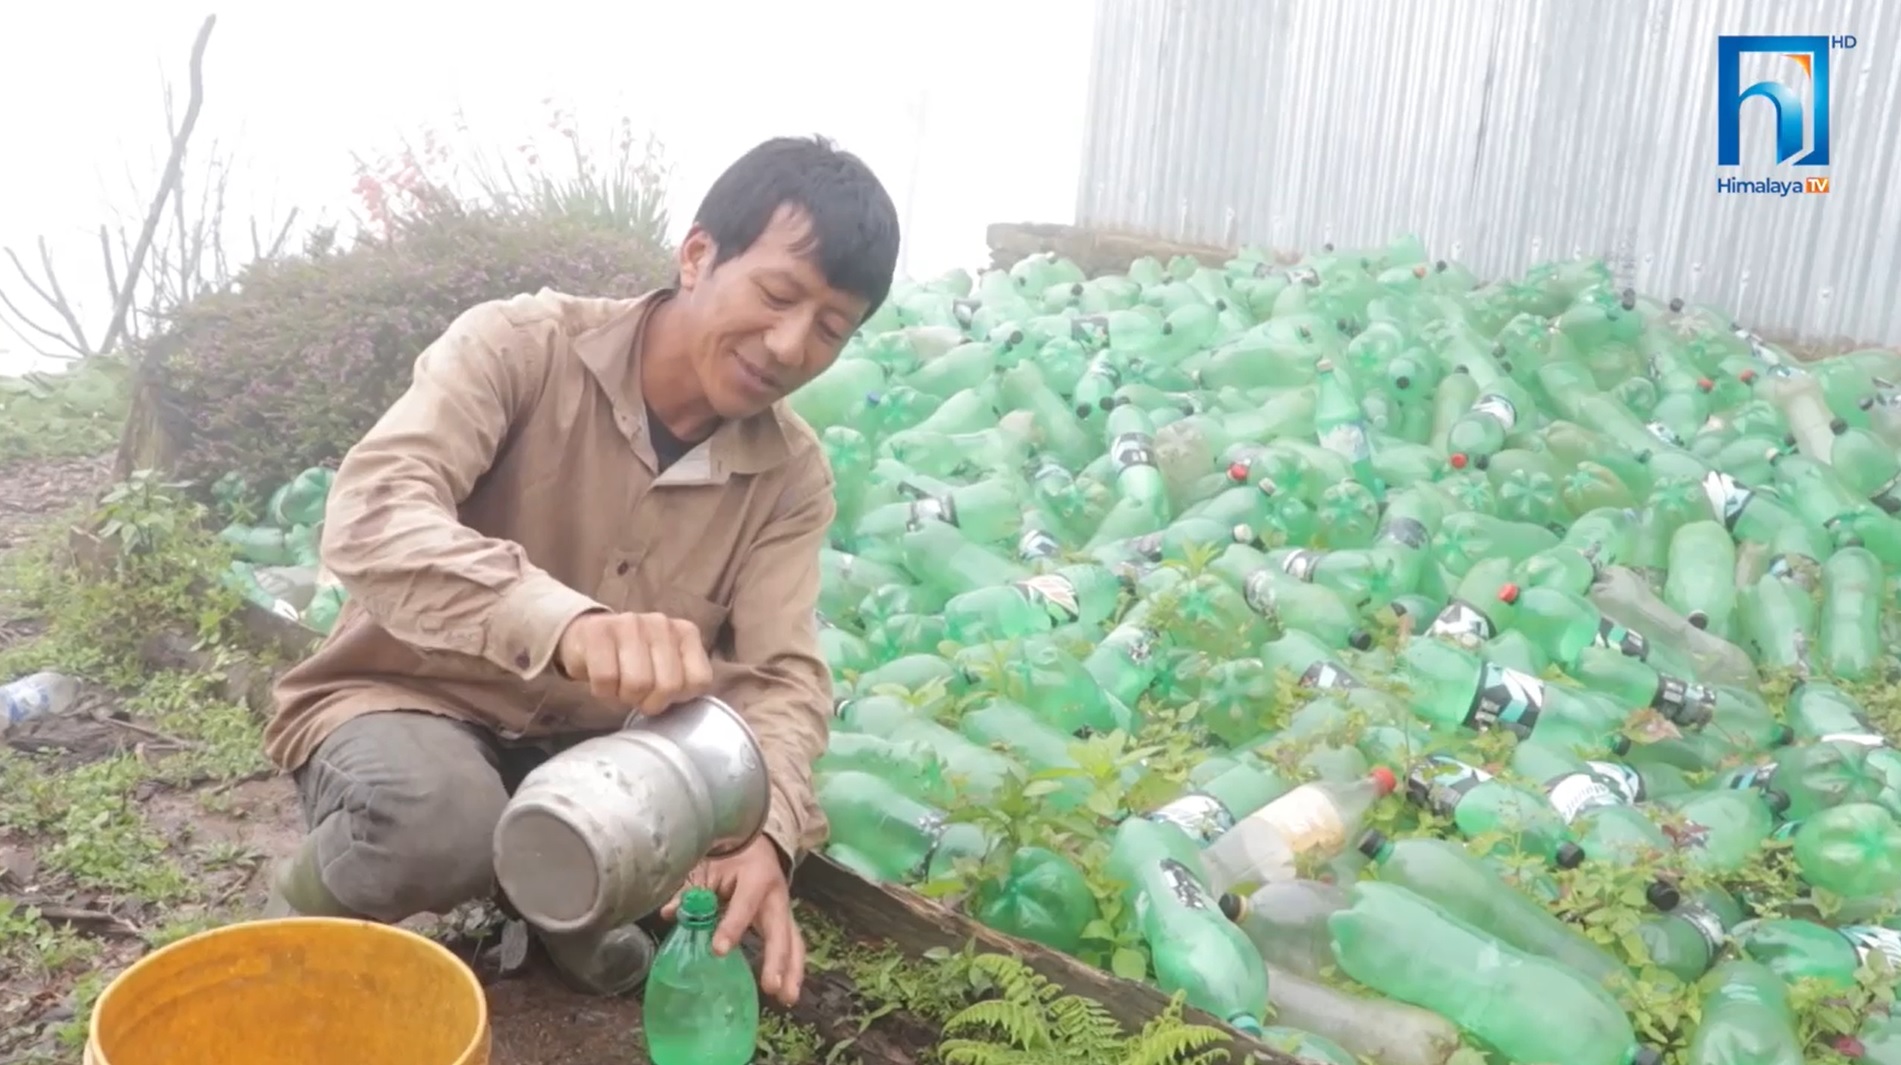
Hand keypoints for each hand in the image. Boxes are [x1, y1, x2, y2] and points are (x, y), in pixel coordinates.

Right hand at [556, 611, 713, 714]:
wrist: (584, 638)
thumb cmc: (631, 661)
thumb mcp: (665, 668)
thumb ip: (682, 682)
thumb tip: (686, 712)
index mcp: (686, 633)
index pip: (699, 681)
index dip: (677, 698)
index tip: (660, 693)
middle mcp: (661, 623)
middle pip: (668, 685)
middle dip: (649, 701)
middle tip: (636, 695)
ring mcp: (629, 623)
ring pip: (638, 683)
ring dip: (624, 696)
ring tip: (619, 686)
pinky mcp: (598, 630)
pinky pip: (606, 678)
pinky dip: (602, 690)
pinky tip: (602, 680)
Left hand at [661, 835, 803, 1005]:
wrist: (754, 844)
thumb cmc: (728, 857)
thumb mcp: (707, 867)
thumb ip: (690, 891)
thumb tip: (669, 913)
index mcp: (756, 876)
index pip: (745, 905)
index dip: (732, 927)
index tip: (718, 950)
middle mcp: (776, 894)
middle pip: (781, 930)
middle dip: (777, 959)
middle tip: (771, 986)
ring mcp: (784, 909)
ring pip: (794, 941)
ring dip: (792, 971)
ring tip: (786, 999)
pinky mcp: (785, 921)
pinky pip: (793, 946)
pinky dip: (792, 969)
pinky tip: (787, 992)